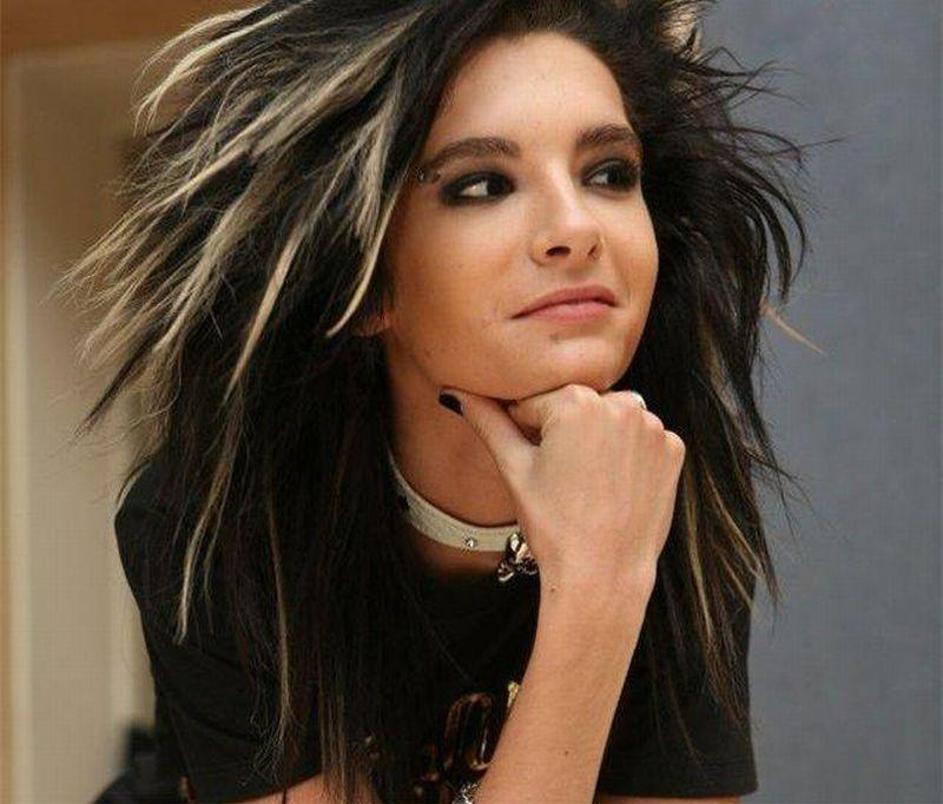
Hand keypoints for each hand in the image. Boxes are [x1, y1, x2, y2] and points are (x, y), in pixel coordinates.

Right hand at [439, 383, 685, 598]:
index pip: (536, 403)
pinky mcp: (673, 449)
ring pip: (612, 419)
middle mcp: (621, 403)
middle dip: (565, 432)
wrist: (602, 575)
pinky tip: (615, 485)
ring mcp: (652, 427)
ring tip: (589, 483)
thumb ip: (487, 422)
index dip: (527, 434)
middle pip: (577, 407)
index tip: (536, 467)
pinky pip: (643, 439)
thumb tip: (454, 392)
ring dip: (599, 440)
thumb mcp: (514, 469)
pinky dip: (629, 455)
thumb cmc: (553, 525)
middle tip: (562, 479)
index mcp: (575, 402)